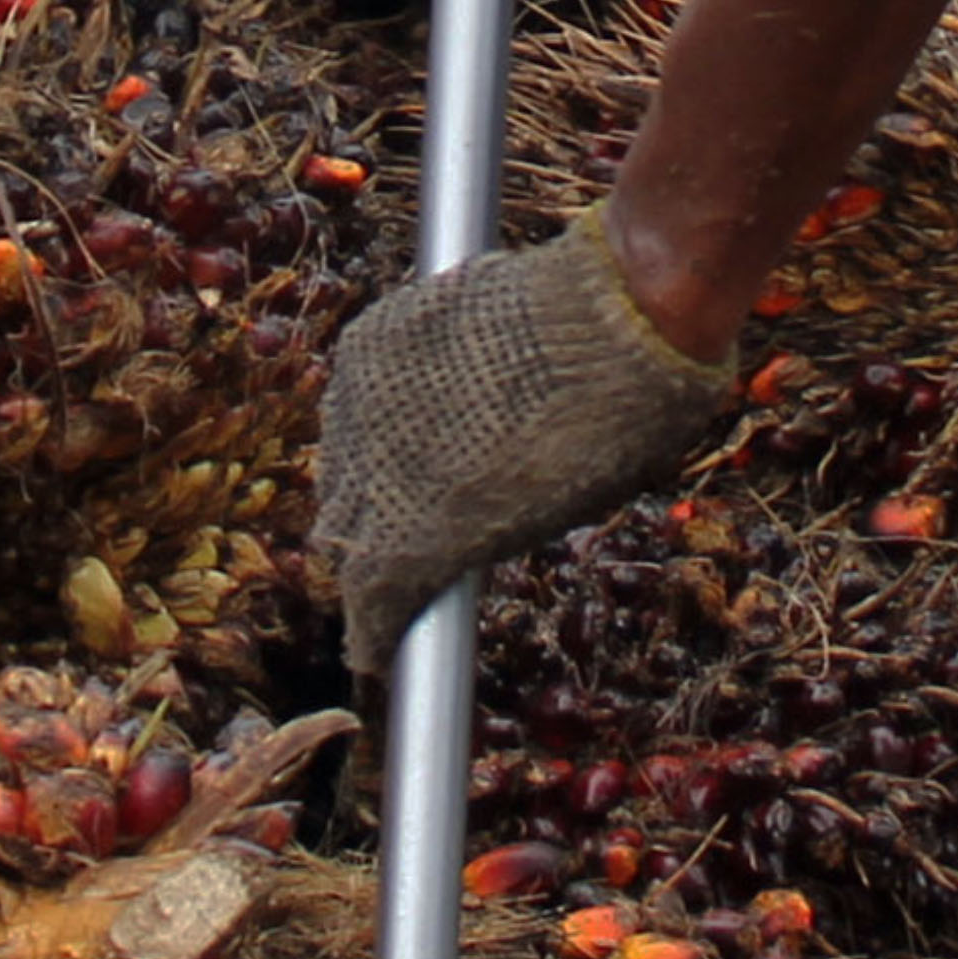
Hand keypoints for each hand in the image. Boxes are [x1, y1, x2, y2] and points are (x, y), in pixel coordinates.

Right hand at [309, 206, 735, 677]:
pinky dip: (378, 411)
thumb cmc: (612, 431)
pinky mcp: (369, 343)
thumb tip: (454, 539)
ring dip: (368, 472)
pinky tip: (417, 408)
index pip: (367, 605)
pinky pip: (356, 397)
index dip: (376, 629)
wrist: (617, 314)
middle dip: (368, 545)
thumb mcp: (548, 516)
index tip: (381, 644)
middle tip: (403, 544)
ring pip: (339, 460)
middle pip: (342, 531)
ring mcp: (360, 407)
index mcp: (412, 546)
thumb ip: (481, 537)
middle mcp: (368, 482)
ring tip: (414, 467)